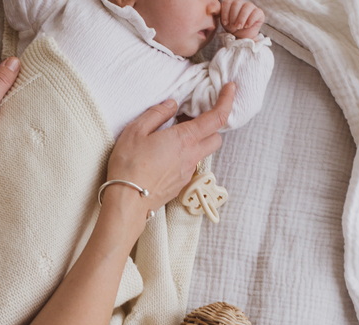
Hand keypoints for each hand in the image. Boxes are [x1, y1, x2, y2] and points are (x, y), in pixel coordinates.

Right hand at [103, 82, 235, 239]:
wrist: (128, 201)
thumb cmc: (129, 165)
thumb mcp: (136, 130)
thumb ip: (157, 114)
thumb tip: (171, 105)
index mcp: (184, 139)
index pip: (217, 118)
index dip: (227, 101)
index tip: (230, 89)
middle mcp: (191, 156)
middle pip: (216, 138)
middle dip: (212, 126)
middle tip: (193, 118)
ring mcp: (188, 173)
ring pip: (203, 153)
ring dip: (197, 142)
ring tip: (175, 137)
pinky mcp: (181, 185)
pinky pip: (190, 166)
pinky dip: (185, 156)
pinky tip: (166, 155)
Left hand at [220, 1, 264, 39]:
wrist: (242, 38)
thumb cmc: (233, 29)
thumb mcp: (225, 23)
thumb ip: (223, 16)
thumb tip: (218, 11)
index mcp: (232, 4)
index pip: (227, 2)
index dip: (225, 12)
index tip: (225, 23)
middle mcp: (242, 3)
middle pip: (237, 3)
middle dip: (233, 16)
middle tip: (233, 26)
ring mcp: (251, 7)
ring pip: (247, 6)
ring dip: (241, 18)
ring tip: (239, 27)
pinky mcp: (259, 13)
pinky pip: (256, 12)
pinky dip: (250, 19)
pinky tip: (247, 26)